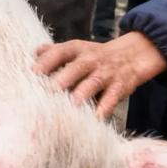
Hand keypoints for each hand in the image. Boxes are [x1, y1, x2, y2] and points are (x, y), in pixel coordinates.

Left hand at [33, 31, 166, 119]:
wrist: (133, 54)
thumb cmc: (96, 56)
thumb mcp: (77, 49)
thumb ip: (54, 52)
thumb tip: (33, 53)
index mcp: (76, 49)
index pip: (59, 52)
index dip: (46, 62)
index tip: (33, 73)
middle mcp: (90, 59)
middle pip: (76, 67)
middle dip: (63, 79)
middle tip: (49, 91)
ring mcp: (106, 73)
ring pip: (93, 83)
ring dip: (82, 94)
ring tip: (71, 105)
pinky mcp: (120, 86)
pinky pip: (112, 97)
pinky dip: (104, 108)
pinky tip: (96, 118)